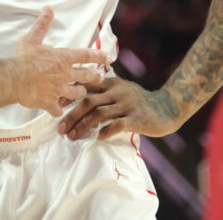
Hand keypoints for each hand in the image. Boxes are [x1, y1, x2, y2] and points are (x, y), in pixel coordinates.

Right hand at [14, 7, 107, 115]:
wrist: (12, 79)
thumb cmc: (22, 58)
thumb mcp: (32, 38)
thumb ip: (42, 24)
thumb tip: (48, 9)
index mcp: (62, 58)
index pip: (85, 55)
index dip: (98, 56)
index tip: (108, 57)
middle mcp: (64, 74)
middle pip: (86, 76)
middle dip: (94, 77)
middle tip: (99, 77)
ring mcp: (59, 90)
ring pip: (77, 93)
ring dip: (78, 92)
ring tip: (78, 92)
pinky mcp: (50, 103)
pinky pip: (59, 109)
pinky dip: (58, 109)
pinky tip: (56, 109)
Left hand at [57, 77, 181, 140]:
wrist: (167, 107)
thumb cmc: (139, 100)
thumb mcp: (121, 88)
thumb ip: (103, 89)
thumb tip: (78, 92)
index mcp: (111, 83)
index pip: (85, 85)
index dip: (69, 95)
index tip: (55, 106)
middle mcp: (117, 92)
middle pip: (88, 101)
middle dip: (72, 115)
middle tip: (60, 127)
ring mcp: (127, 105)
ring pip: (99, 114)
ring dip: (83, 126)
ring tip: (72, 136)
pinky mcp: (136, 118)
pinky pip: (117, 125)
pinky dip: (106, 131)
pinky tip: (98, 138)